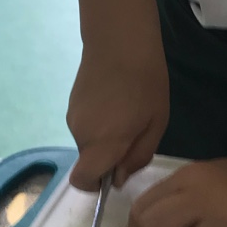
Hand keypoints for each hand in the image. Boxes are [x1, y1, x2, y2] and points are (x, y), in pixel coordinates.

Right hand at [67, 34, 168, 191]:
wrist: (121, 40)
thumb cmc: (146, 83)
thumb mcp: (155, 125)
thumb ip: (137, 157)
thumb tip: (117, 178)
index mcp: (101, 144)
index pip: (82, 180)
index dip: (95, 186)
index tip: (114, 174)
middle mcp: (80, 134)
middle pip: (89, 159)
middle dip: (108, 156)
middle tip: (135, 131)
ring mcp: (72, 116)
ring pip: (88, 140)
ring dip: (105, 136)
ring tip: (127, 110)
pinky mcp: (72, 101)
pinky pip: (85, 123)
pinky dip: (98, 120)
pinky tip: (116, 99)